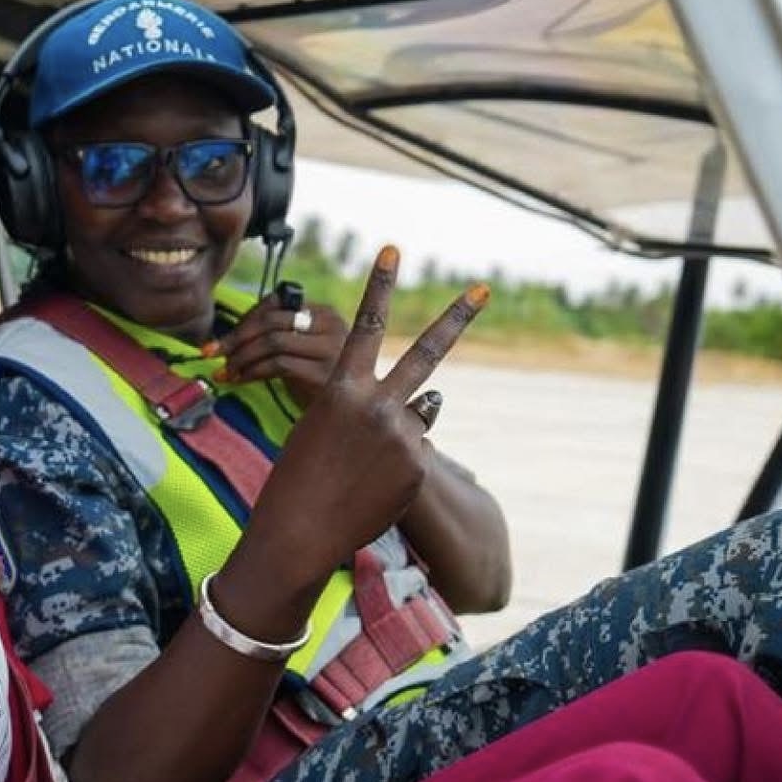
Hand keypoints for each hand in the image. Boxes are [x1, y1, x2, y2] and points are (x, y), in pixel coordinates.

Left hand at [210, 297, 347, 406]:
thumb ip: (276, 335)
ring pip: (273, 341)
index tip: (222, 340)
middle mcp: (332, 325)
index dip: (244, 319)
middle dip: (236, 337)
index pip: (276, 302)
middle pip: (272, 320)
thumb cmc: (316, 383)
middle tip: (212, 353)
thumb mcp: (301, 352)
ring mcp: (331, 349)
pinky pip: (278, 364)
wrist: (346, 417)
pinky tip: (240, 380)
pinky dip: (252, 371)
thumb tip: (228, 338)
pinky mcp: (324, 374)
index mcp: (324, 313)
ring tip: (226, 371)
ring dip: (241, 356)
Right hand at [221, 249, 486, 605]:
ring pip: (417, 416)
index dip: (380, 285)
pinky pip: (415, 453)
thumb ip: (373, 408)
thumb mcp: (321, 427)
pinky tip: (371, 488)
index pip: (365, 325)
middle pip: (426, 352)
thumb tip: (435, 405)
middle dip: (456, 318)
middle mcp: (377, 404)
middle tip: (483, 289)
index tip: (393, 250)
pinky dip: (396, 468)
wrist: (300, 531)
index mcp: (341, 388)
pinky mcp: (417, 465)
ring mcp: (402, 435)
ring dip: (397, 433)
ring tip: (364, 465)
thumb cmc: (298, 477)